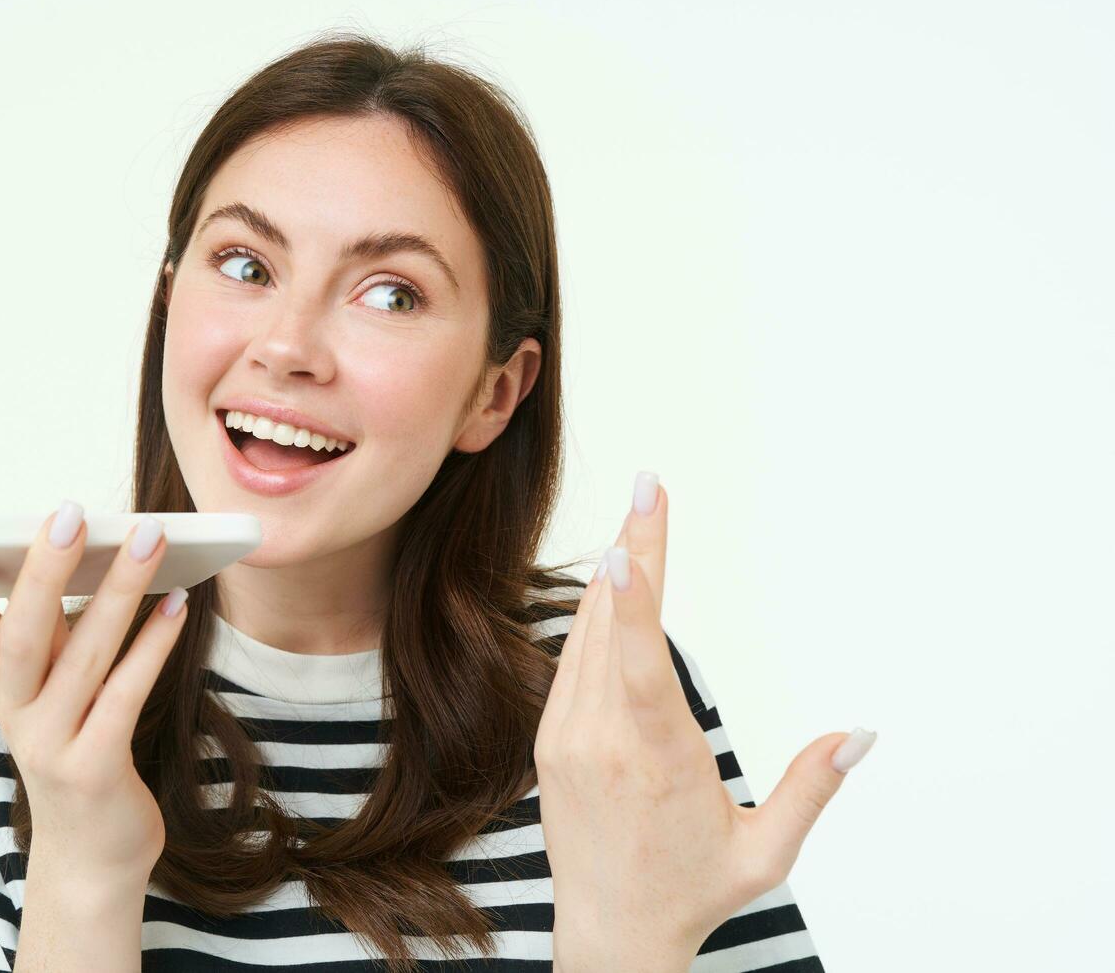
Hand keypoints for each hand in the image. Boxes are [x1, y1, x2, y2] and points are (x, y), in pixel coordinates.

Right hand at [0, 501, 187, 879]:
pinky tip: (177, 606)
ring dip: (120, 590)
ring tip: (148, 538)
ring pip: (85, 655)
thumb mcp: (52, 699)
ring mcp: (54, 745)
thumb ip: (57, 641)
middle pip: (25, 634)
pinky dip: (153, 645)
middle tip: (70, 515)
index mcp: (3, 693)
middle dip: (45, 571)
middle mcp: (20, 717)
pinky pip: (125, 694)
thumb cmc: (79, 758)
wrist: (92, 858)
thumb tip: (78, 560)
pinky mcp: (96, 769)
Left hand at [535, 473, 875, 961]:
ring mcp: (566, 739)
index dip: (632, 593)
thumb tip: (861, 732)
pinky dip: (592, 618)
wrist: (610, 933)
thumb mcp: (766, 853)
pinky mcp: (550, 742)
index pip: (638, 661)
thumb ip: (812, 790)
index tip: (625, 535)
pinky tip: (611, 583)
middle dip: (632, 550)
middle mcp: (599, 741)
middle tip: (649, 484)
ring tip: (637, 516)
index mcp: (654, 761)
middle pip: (611, 626)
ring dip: (612, 578)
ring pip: (584, 637)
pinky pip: (569, 663)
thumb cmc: (692, 892)